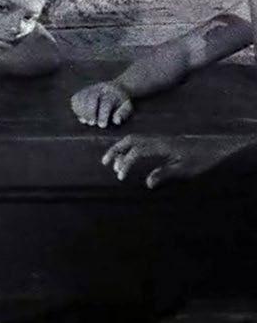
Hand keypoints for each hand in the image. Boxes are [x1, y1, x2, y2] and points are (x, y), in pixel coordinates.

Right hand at [71, 81, 132, 127]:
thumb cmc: (121, 102)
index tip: (102, 125)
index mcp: (112, 92)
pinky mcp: (81, 92)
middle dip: (90, 112)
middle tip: (92, 123)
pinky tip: (81, 116)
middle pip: (91, 97)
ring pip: (81, 97)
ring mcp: (89, 89)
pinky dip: (76, 108)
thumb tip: (116, 121)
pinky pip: (75, 99)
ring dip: (81, 111)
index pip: (106, 102)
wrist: (116, 89)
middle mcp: (99, 88)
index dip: (103, 115)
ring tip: (85, 120)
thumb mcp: (127, 107)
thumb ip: (123, 113)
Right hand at [101, 134, 236, 188]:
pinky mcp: (164, 141)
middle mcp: (159, 140)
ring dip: (122, 148)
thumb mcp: (186, 169)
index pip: (136, 152)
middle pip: (131, 140)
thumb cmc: (203, 159)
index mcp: (162, 146)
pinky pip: (143, 141)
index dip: (125, 164)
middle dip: (116, 150)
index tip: (120, 176)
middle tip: (104, 162)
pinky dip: (131, 147)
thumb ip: (165, 174)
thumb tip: (147, 183)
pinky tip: (131, 157)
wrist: (218, 147)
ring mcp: (161, 139)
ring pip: (136, 139)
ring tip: (113, 160)